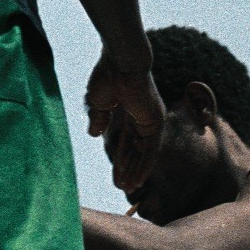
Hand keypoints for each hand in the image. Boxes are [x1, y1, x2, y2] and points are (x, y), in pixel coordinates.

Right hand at [90, 60, 164, 180]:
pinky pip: (151, 149)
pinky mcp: (155, 122)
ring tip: (128, 187)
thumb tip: (94, 135)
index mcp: (130, 110)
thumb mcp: (99, 103)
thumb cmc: (107, 75)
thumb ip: (99, 119)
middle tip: (121, 185)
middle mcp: (143, 116)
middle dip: (128, 168)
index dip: (121, 157)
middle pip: (136, 148)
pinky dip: (145, 165)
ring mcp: (151, 119)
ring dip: (136, 170)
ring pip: (144, 152)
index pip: (127, 140)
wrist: (120, 62)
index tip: (116, 173)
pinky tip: (139, 179)